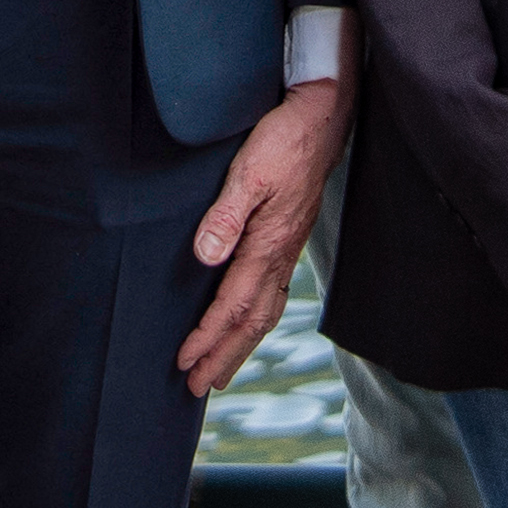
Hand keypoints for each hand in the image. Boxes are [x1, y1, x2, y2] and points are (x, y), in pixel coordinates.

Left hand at [176, 80, 347, 393]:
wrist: (323, 119)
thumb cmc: (285, 140)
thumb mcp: (250, 171)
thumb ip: (226, 214)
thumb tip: (204, 257)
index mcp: (269, 244)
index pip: (234, 305)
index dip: (208, 337)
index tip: (184, 362)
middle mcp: (281, 256)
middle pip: (252, 322)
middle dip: (224, 356)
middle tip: (197, 388)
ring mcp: (288, 251)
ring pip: (266, 313)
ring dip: (241, 346)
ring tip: (222, 372)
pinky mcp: (288, 240)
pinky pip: (274, 296)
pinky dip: (258, 322)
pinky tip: (250, 324)